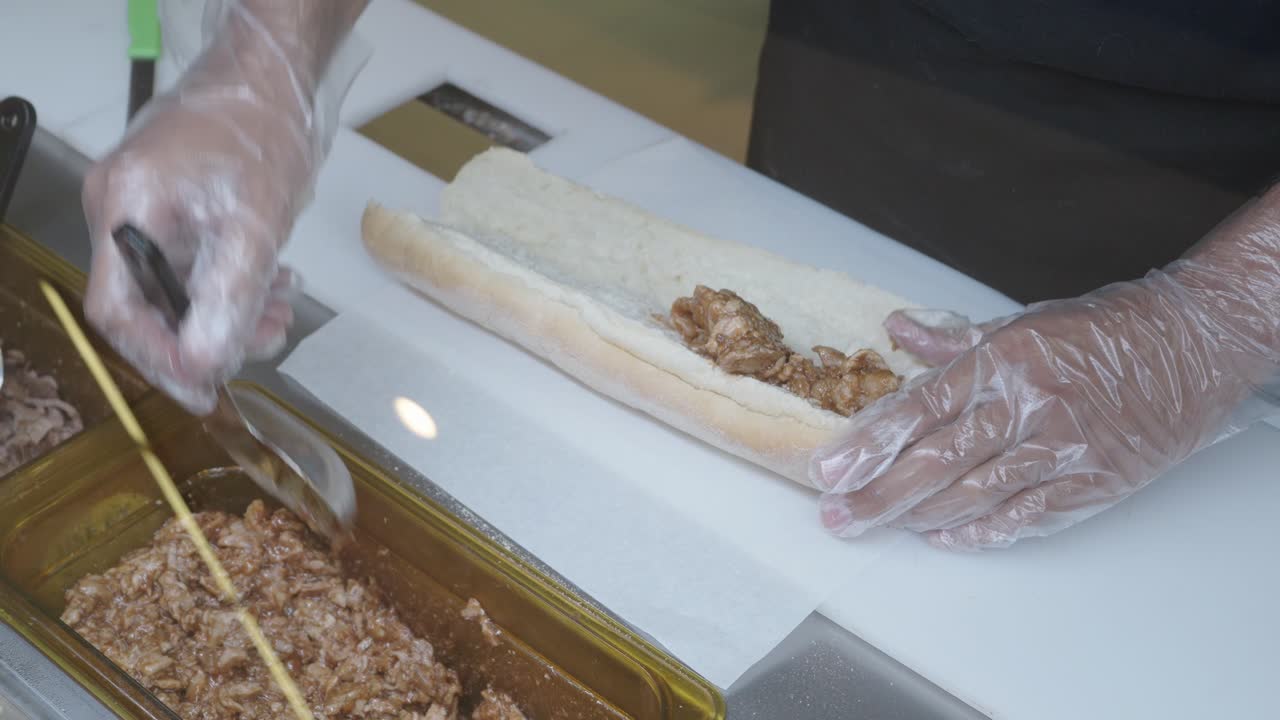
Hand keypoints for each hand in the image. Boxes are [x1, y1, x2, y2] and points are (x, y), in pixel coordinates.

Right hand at [81, 1, 363, 413]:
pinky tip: (278, 285)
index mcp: (123, 211)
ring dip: (232, 310)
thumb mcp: (252, 228)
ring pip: (180, 286)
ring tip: (283, 313)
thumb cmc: (260, 134)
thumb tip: (203, 369)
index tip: (206, 388)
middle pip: (149, 304)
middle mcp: (122, 210)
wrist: (276, 76)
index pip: (117, 311)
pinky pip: (196, 261)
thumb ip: (226, 301)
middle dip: (208, 334)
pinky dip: (236, 282)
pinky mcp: (177, 205)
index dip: (158, 358)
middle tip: (266, 340)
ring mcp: (148, 207)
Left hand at [811, 256, 1278, 549]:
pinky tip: (942, 537)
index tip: (830, 470)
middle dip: (879, 494)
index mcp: (1003, 362)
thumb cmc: (1103, 332)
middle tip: (837, 517)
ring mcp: (1061, 451)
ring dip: (919, 515)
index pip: (920, 410)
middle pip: (936, 462)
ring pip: (973, 495)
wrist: (1189, 348)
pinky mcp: (1090, 484)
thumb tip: (897, 331)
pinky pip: (1023, 518)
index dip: (869, 444)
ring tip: (877, 525)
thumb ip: (953, 340)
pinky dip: (979, 531)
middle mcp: (1028, 408)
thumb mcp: (1022, 322)